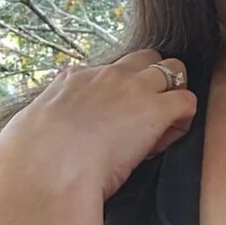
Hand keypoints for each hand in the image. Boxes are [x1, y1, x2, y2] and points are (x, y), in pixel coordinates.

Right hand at [0, 49, 196, 201]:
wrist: (48, 167)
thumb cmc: (37, 158)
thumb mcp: (40, 126)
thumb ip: (56, 119)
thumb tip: (59, 131)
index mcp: (78, 78)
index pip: (112, 70)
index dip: (122, 91)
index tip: (116, 120)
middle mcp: (108, 75)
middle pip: (148, 57)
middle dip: (155, 80)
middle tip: (147, 117)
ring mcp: (134, 88)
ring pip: (174, 68)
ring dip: (174, 93)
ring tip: (164, 126)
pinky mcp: (156, 109)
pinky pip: (187, 101)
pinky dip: (184, 120)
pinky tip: (166, 140)